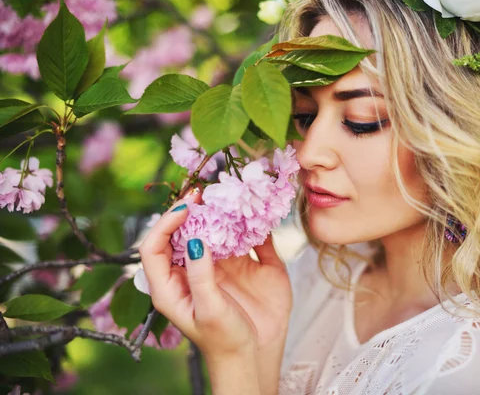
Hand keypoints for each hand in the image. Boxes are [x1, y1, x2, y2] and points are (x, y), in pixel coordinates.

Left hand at [139, 193, 292, 358]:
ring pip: (212, 231)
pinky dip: (245, 224)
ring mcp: (219, 266)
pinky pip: (244, 238)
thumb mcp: (209, 310)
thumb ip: (200, 275)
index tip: (185, 208)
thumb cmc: (225, 340)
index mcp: (171, 285)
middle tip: (202, 192)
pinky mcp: (246, 265)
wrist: (256, 356)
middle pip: (180, 233)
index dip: (164, 223)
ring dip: (216, 213)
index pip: (154, 247)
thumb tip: (193, 238)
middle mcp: (192, 270)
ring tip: (223, 195)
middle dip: (188, 211)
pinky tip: (248, 214)